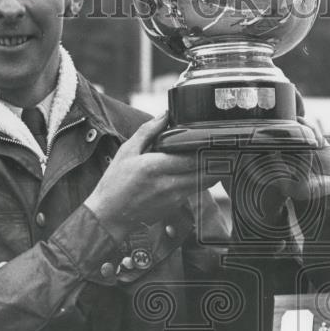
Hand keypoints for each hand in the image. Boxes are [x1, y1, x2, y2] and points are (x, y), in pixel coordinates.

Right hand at [84, 113, 215, 241]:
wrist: (110, 215)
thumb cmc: (115, 182)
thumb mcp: (126, 151)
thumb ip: (147, 131)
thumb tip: (164, 115)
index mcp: (154, 167)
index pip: (192, 157)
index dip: (206, 149)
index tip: (213, 140)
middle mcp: (167, 184)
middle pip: (205, 171)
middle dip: (215, 159)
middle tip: (219, 148)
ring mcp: (174, 198)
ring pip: (204, 183)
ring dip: (210, 170)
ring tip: (211, 158)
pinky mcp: (175, 206)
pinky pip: (194, 190)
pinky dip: (199, 180)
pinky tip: (195, 171)